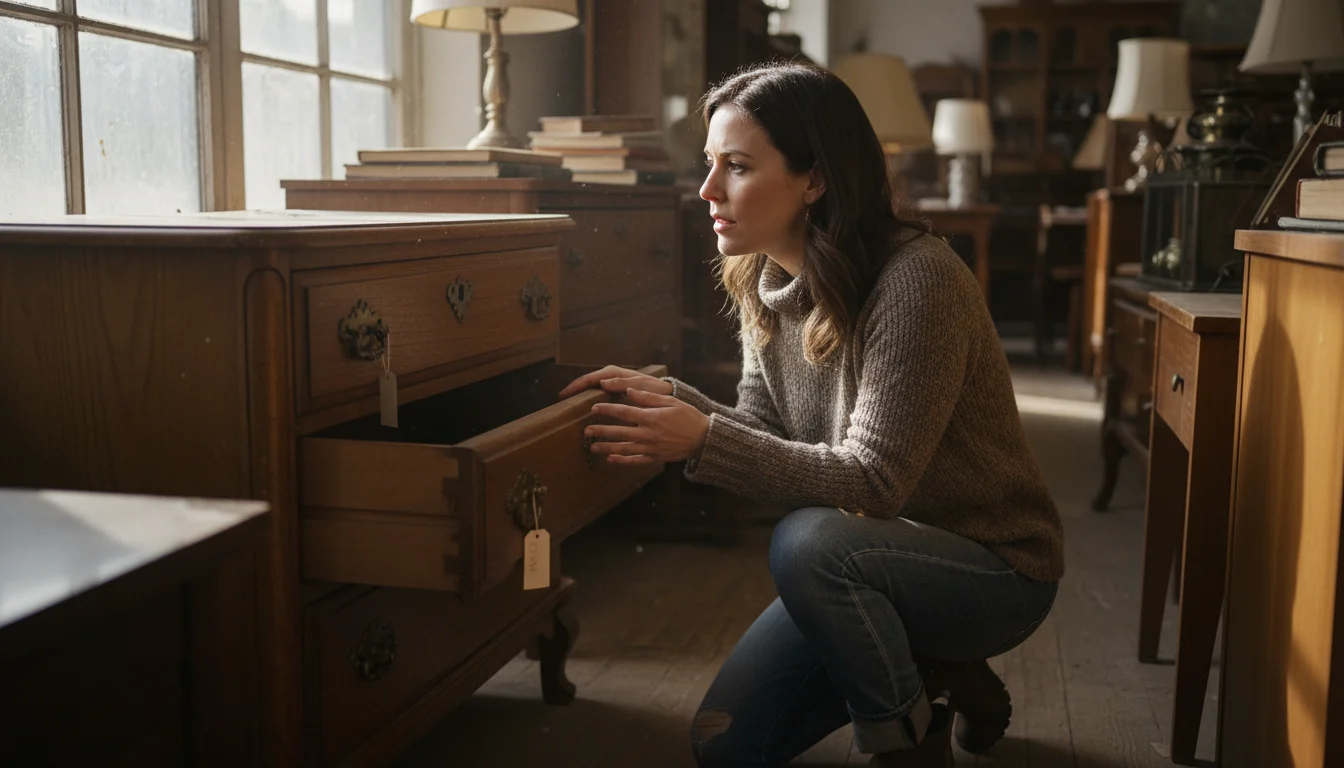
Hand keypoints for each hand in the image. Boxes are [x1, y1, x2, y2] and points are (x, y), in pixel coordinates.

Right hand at [558, 365, 671, 399]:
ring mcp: (611, 385)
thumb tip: (603, 382)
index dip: (576, 386)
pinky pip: (597, 396)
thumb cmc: (655, 389)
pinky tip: (582, 410)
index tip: (565, 394)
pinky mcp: (614, 394)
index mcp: (614, 373)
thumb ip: (623, 383)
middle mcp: (610, 378)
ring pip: (591, 389)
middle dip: (574, 390)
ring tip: (567, 406)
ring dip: (580, 395)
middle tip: (561, 400)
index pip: (590, 378)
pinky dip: (588, 400)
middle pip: (587, 383)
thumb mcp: (641, 385)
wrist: (666, 394)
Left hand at [585, 389, 709, 465]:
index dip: (607, 410)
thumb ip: (648, 397)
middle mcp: (648, 434)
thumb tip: (628, 390)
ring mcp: (651, 447)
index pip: (624, 412)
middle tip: (586, 430)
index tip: (594, 408)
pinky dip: (622, 461)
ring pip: (624, 448)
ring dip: (607, 448)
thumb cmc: (687, 416)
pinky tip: (611, 459)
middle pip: (619, 432)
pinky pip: (636, 460)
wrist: (703, 438)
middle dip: (601, 431)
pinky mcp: (655, 457)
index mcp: (651, 417)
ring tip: (592, 447)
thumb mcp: (670, 402)